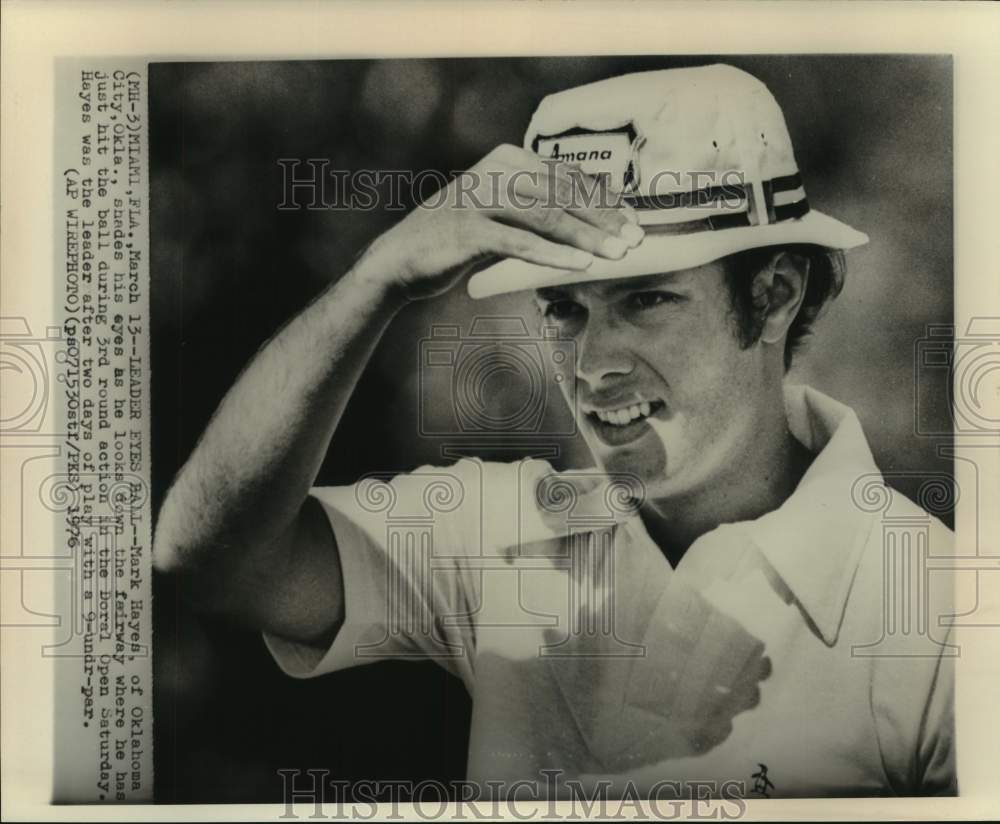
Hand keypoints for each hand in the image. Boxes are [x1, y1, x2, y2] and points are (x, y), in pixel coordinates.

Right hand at [358, 143, 643, 300]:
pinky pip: (519, 242)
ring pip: (545, 215)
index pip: (565, 177)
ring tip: (616, 254)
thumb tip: (589, 225)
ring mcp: (479, 198)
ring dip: (586, 236)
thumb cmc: (457, 242)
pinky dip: (553, 255)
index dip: (603, 199)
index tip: (631, 220)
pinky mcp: (468, 229)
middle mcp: (494, 171)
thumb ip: (535, 212)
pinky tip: (580, 265)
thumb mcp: (499, 216)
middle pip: (561, 193)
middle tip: (634, 239)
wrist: (401, 261)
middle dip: (603, 218)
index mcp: (506, 160)